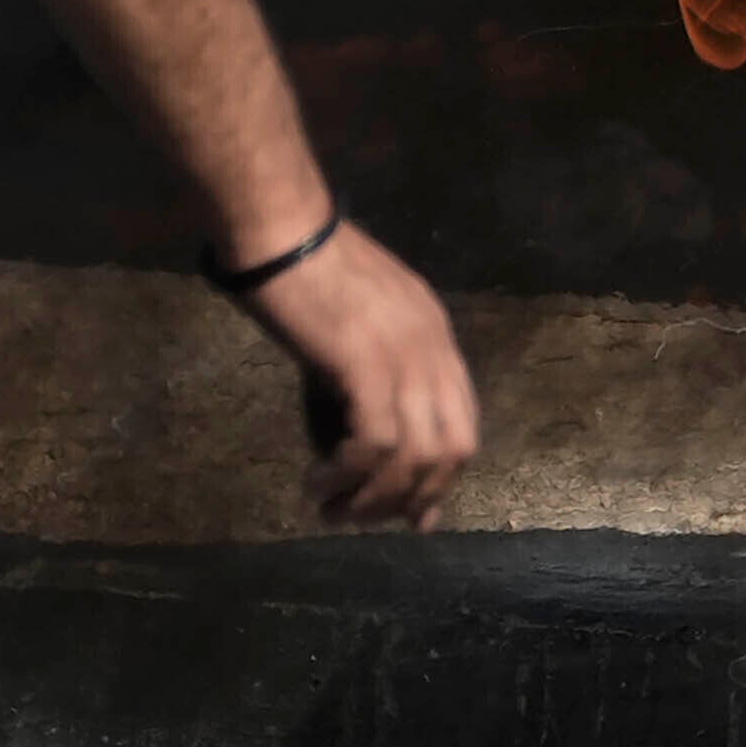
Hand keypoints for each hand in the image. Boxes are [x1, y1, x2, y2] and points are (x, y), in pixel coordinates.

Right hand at [231, 220, 479, 526]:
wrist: (282, 229)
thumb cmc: (308, 271)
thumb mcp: (358, 328)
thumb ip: (372, 378)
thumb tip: (369, 446)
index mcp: (437, 336)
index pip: (464, 424)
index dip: (440, 477)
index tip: (408, 513)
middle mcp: (434, 349)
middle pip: (454, 449)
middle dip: (412, 497)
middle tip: (362, 516)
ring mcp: (406, 355)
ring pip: (416, 455)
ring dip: (374, 497)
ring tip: (331, 509)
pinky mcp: (368, 362)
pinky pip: (377, 441)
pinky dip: (350, 474)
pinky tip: (319, 481)